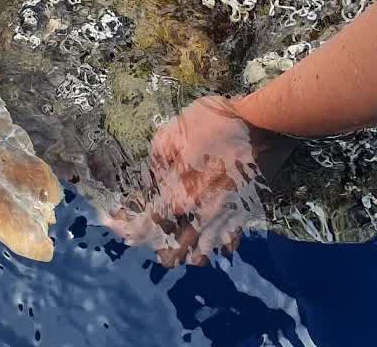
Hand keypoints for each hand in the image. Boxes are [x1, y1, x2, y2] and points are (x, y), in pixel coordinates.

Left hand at [105, 96, 295, 266]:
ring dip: (186, 253)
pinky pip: (230, 240)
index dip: (126, 226)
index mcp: (179, 194)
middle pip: (172, 249)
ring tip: (177, 252)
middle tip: (146, 241)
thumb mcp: (175, 130)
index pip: (146, 222)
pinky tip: (214, 243)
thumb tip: (151, 174)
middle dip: (156, 248)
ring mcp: (225, 216)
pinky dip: (219, 245)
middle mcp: (200, 214)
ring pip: (201, 252)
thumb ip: (157, 156)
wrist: (264, 125)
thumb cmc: (217, 123)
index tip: (113, 224)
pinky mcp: (245, 212)